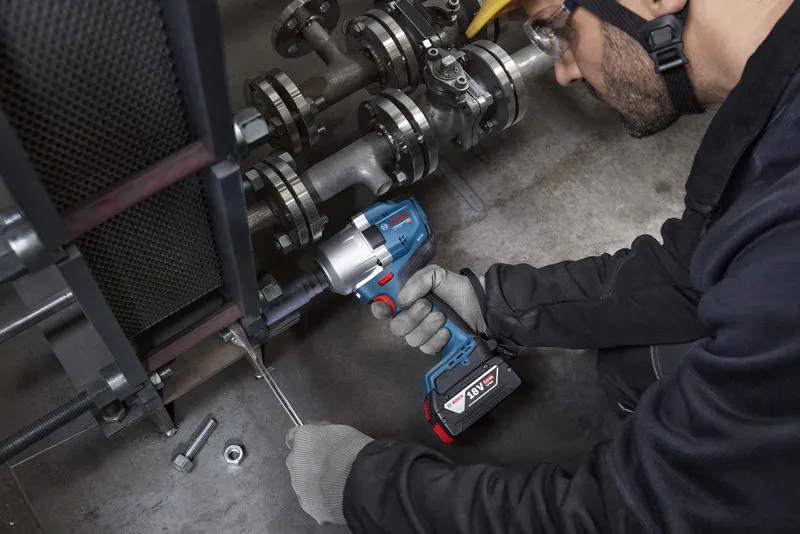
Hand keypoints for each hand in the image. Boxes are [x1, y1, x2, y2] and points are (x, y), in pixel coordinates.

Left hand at [285, 423, 373, 524]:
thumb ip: (323, 430)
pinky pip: (312, 499)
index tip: (315, 445)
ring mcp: (299, 486)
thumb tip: (317, 429)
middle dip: (310, 463)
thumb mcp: (342, 430)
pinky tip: (336, 497)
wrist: (362, 483)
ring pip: (303, 482)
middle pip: (298, 461)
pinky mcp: (307, 505)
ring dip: (315, 481)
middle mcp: (295, 462)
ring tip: (336, 484)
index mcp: (303, 439)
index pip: (293, 436)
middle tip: (331, 466)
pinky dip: (321, 498)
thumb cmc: (355, 452)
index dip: (306, 441)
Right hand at [370, 264, 485, 354]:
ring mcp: (422, 333)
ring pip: (412, 339)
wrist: (480, 304)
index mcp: (407, 300)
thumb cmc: (456, 289)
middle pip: (396, 327)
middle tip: (428, 305)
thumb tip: (401, 300)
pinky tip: (447, 330)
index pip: (382, 308)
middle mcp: (411, 318)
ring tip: (442, 316)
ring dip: (428, 326)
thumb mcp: (436, 274)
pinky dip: (438, 338)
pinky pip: (427, 348)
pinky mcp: (435, 346)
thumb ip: (417, 280)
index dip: (380, 309)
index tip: (386, 307)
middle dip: (413, 317)